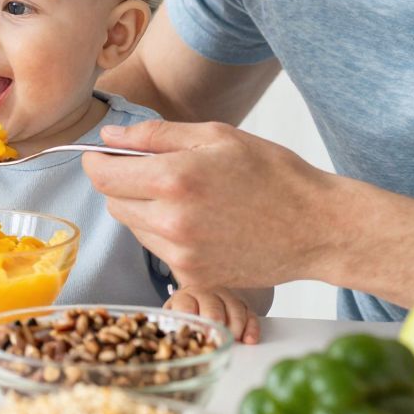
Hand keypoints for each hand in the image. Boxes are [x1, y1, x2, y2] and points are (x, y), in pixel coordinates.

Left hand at [83, 119, 336, 290]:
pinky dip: (167, 235)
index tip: (104, 155)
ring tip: (188, 198)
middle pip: (113, 203)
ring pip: (134, 227)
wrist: (317, 227)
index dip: (97, 161)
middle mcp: (171, 222)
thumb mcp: (216, 137)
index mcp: (174, 180)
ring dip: (145, 210)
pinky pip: (159, 251)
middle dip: (123, 184)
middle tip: (156, 172)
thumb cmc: (273, 174)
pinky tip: (202, 223)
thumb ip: (155, 135)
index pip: (102, 175)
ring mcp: (181, 255)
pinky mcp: (193, 278)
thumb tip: (108, 137)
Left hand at [165, 285, 262, 344]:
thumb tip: (169, 340)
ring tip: (232, 340)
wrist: (200, 297)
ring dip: (234, 327)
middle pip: (213, 306)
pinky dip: (251, 328)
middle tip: (214, 336)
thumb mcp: (174, 317)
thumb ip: (172, 326)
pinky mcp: (242, 305)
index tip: (195, 332)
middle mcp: (206, 294)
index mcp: (185, 297)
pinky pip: (250, 315)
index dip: (191, 320)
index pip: (186, 305)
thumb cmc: (185, 313)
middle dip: (215, 322)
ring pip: (234, 309)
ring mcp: (226, 298)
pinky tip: (249, 340)